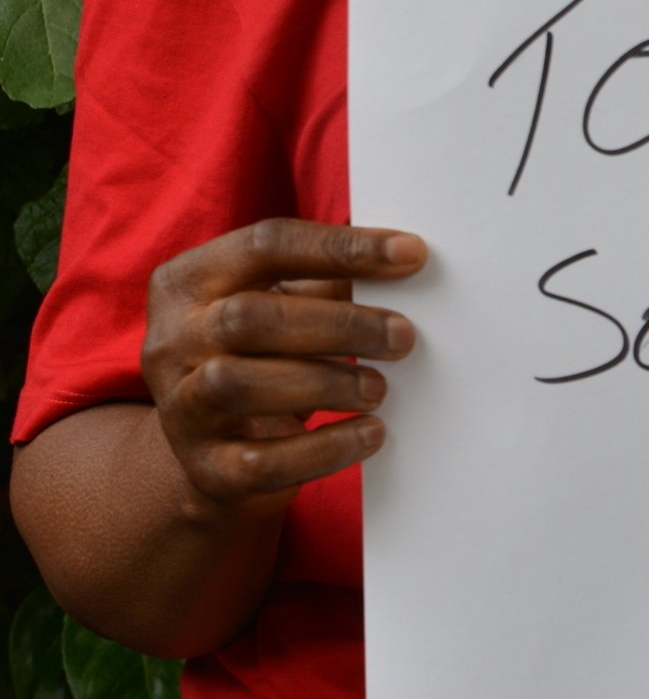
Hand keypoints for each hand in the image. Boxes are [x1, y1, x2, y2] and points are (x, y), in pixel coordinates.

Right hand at [142, 218, 426, 519]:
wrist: (216, 445)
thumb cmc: (264, 350)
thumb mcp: (282, 303)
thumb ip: (329, 280)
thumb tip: (405, 261)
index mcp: (191, 280)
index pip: (266, 244)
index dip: (342, 247)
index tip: (412, 253)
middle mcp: (171, 339)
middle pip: (248, 317)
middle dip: (337, 324)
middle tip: (402, 335)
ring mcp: (179, 407)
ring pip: (240, 385)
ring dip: (326, 382)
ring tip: (379, 387)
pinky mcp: (203, 469)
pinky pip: (260, 462)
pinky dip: (323, 450)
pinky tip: (370, 433)